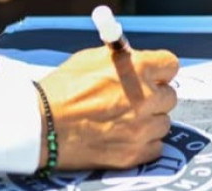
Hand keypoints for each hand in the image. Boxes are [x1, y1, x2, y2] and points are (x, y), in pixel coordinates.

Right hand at [39, 46, 178, 169]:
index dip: (159, 70)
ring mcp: (142, 128)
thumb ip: (121, 59)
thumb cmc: (62, 89)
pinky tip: (123, 137)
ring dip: (149, 121)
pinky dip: (143, 143)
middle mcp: (146, 97)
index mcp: (138, 68)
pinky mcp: (134, 154)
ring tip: (124, 120)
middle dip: (154, 96)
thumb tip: (136, 59)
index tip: (152, 75)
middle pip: (170, 96)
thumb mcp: (91, 59)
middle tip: (134, 99)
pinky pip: (155, 147)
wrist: (40, 125)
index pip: (171, 65)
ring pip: (163, 123)